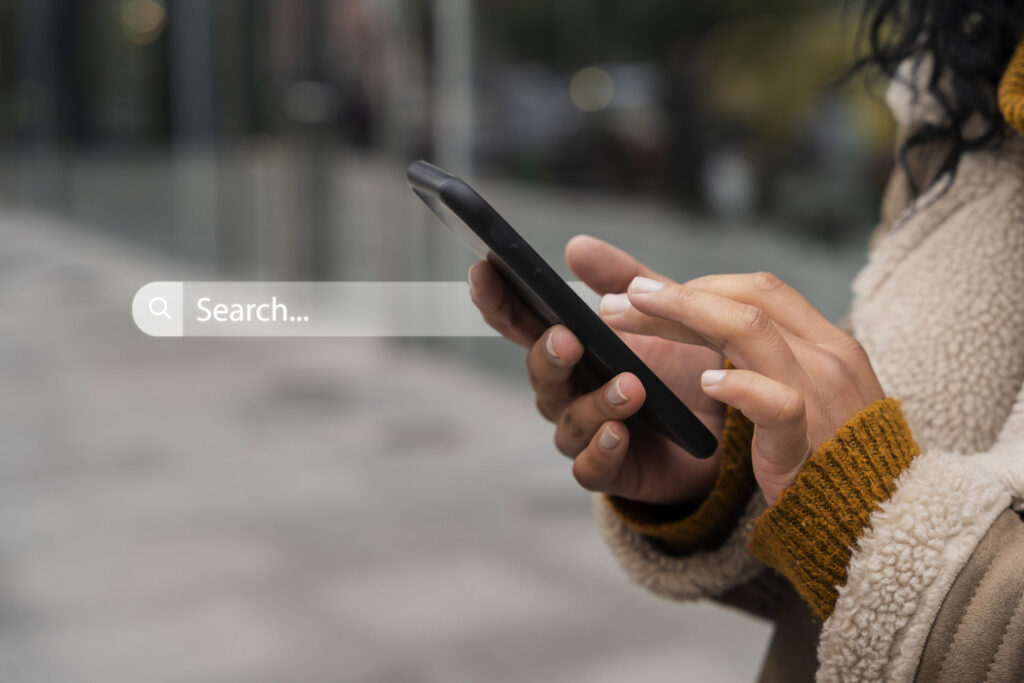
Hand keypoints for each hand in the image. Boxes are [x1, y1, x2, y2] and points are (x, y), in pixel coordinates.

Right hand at [468, 236, 723, 504]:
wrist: (726, 425)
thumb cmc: (681, 364)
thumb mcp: (661, 310)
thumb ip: (622, 279)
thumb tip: (575, 246)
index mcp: (569, 346)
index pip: (520, 322)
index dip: (497, 298)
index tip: (483, 270)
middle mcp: (567, 390)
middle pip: (540, 373)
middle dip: (549, 354)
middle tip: (567, 338)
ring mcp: (585, 431)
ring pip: (569, 421)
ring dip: (596, 403)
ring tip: (631, 388)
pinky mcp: (611, 469)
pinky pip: (590, 467)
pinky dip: (602, 451)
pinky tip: (619, 433)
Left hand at [600, 272, 885, 504]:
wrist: (876, 521)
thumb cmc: (826, 453)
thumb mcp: (796, 391)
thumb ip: (749, 356)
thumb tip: (695, 318)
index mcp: (825, 343)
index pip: (759, 292)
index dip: (700, 284)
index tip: (647, 291)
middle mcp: (826, 359)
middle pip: (745, 303)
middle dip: (677, 294)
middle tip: (621, 294)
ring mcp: (821, 398)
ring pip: (752, 333)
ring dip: (682, 316)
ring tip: (631, 315)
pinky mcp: (807, 445)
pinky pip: (779, 405)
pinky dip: (740, 387)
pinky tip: (705, 384)